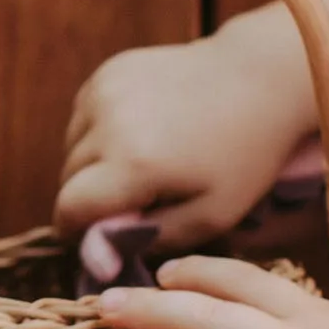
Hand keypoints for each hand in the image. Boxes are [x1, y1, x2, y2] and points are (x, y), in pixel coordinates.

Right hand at [54, 27, 311, 245]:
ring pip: (71, 147)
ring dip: (92, 164)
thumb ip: (145, 238)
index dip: (78, 231)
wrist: (261, 78)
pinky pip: (83, 116)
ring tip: (139, 163)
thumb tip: (93, 257)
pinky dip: (99, 132)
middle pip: (67, 178)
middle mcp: (109, 124)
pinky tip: (138, 132)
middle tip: (133, 199)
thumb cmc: (243, 156)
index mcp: (133, 163)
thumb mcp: (211, 215)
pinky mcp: (108, 71)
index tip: (101, 237)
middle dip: (89, 197)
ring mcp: (105, 90)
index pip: (69, 208)